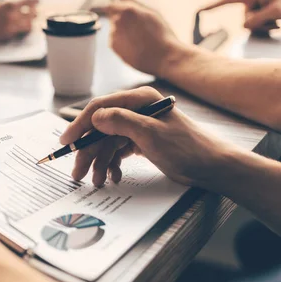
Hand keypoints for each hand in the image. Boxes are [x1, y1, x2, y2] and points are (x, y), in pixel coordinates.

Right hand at [0, 0, 37, 41]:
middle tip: (34, 13)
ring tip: (27, 22)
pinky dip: (20, 30)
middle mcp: (12, 15)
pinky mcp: (8, 36)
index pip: (29, 2)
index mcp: (9, 4)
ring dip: (29, 23)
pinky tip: (16, 28)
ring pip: (29, 26)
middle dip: (34, 14)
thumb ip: (12, 4)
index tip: (38, 2)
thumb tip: (25, 3)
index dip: (35, 2)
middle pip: (32, 15)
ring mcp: (10, 27)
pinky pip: (20, 33)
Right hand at [59, 87, 230, 186]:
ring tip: (96, 181)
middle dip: (88, 151)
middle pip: (101, 129)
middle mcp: (137, 110)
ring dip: (100, 162)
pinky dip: (113, 164)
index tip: (66, 141)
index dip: (80, 124)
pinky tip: (113, 176)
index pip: (100, 108)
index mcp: (139, 100)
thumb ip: (121, 122)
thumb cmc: (188, 148)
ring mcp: (139, 126)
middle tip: (77, 172)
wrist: (213, 167)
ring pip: (108, 143)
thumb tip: (95, 117)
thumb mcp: (151, 135)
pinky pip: (119, 151)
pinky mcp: (142, 141)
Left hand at [100, 0, 184, 76]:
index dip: (120, 10)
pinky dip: (122, 42)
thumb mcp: (150, 12)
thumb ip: (132, 1)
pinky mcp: (113, 46)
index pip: (112, 5)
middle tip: (139, 29)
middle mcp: (117, 21)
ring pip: (114, 29)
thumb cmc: (161, 33)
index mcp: (127, 9)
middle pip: (114, 17)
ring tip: (139, 39)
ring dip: (122, 32)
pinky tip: (135, 46)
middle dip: (123, 21)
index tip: (129, 16)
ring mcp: (113, 34)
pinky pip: (114, 40)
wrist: (163, 57)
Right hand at [201, 0, 280, 32]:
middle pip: (244, 19)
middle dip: (259, 24)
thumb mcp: (275, 12)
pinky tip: (276, 20)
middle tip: (276, 21)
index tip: (199, 11)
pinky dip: (265, 25)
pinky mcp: (254, 10)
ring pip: (249, 24)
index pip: (226, 0)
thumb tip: (243, 26)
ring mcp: (252, 4)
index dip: (211, 6)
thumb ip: (256, 20)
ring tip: (278, 19)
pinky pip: (253, 25)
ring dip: (264, 25)